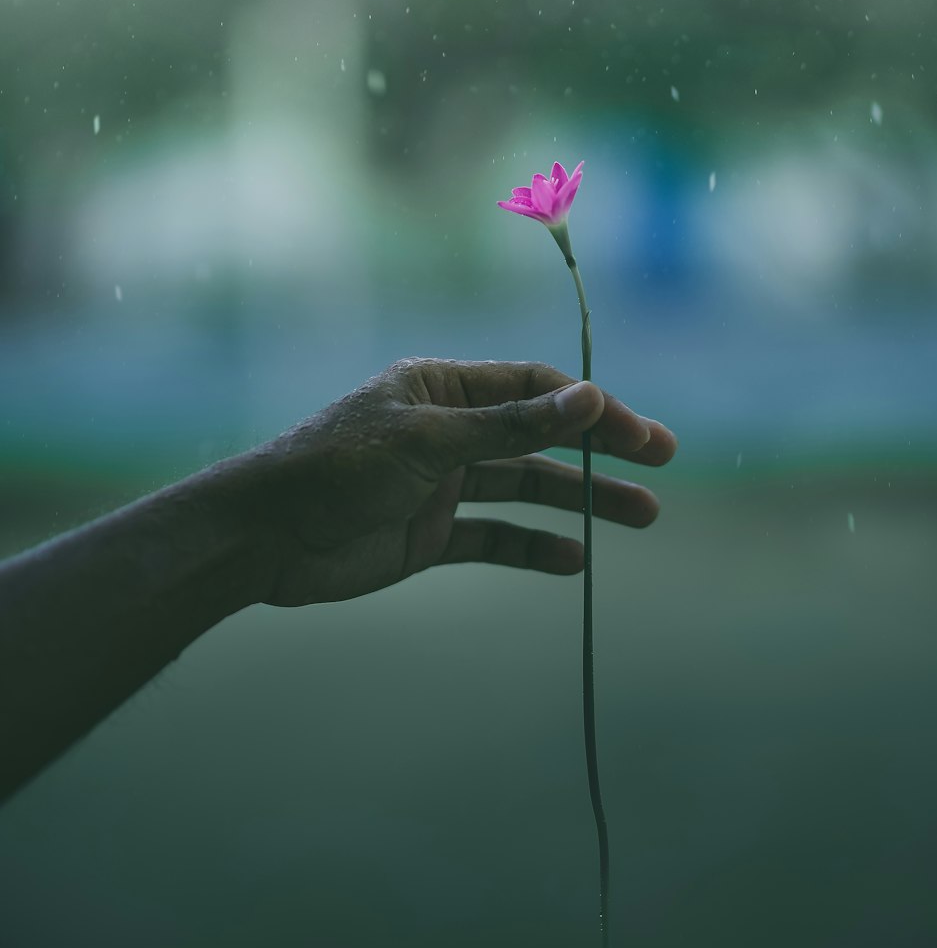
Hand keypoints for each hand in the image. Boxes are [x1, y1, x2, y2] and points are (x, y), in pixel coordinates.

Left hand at [232, 357, 676, 606]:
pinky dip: (532, 547)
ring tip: (642, 516)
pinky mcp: (430, 535)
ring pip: (526, 489)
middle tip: (661, 462)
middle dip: (601, 450)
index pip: (533, 389)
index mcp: (442, 388)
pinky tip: (573, 559)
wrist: (263, 538)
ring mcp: (441, 486)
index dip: (590, 408)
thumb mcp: (427, 443)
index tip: (638, 434)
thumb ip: (508, 427)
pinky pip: (494, 538)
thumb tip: (587, 400)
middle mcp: (448, 432)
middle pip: (540, 437)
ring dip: (581, 502)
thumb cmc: (335, 470)